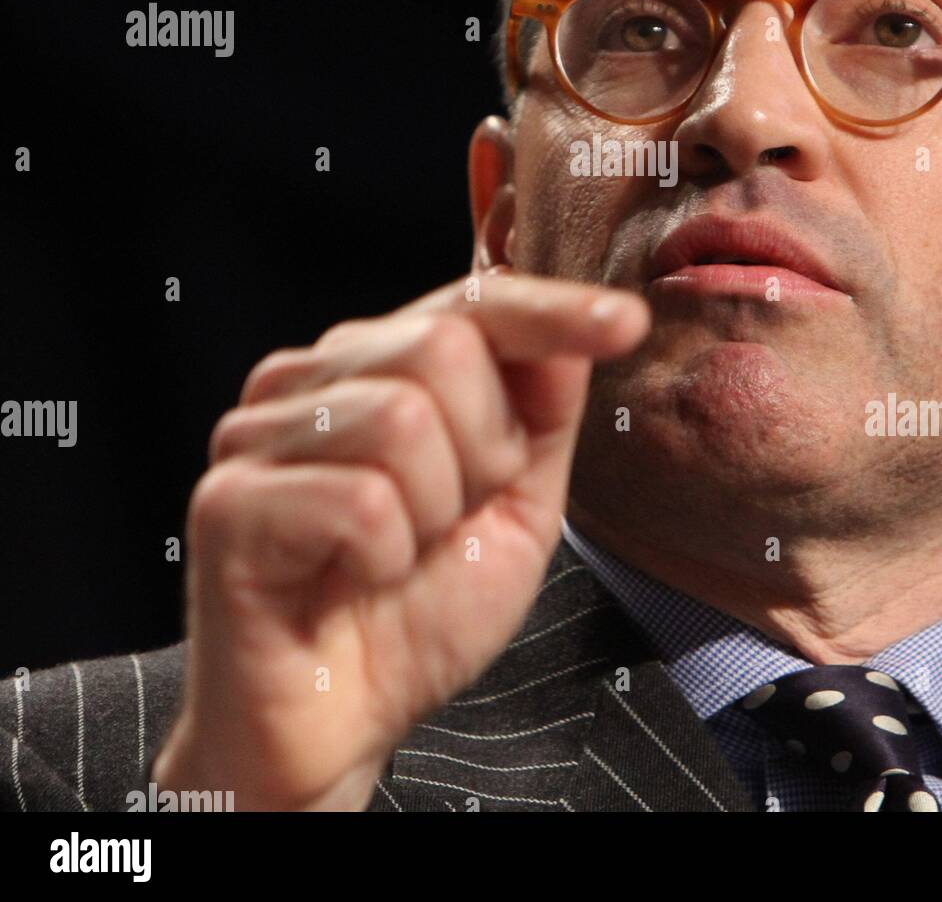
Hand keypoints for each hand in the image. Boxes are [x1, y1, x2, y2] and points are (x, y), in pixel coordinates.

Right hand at [151, 272, 649, 810]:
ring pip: (403, 417)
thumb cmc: (418, 613)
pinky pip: (361, 500)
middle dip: (484, 450)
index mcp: (376, 366)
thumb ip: (541, 418)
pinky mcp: (229, 502)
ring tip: (402, 552)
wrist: (340, 726)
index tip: (625, 324)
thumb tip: (569, 336)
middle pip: (444, 345)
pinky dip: (387, 559)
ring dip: (435, 512)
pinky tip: (357, 579)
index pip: (473, 302)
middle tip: (450, 519)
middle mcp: (311, 380)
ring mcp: (259, 433)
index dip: (554, 309)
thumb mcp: (516, 508)